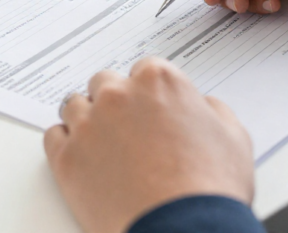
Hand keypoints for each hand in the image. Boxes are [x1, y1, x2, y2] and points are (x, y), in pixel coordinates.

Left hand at [44, 57, 253, 232]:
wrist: (182, 229)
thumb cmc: (209, 189)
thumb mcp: (233, 138)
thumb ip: (213, 110)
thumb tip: (202, 108)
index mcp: (158, 81)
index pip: (143, 69)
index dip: (148, 92)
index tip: (149, 107)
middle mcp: (118, 95)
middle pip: (105, 83)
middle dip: (115, 102)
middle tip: (127, 128)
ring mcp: (88, 125)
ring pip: (74, 106)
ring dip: (87, 119)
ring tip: (103, 146)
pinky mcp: (66, 158)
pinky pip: (54, 137)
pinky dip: (65, 144)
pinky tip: (82, 158)